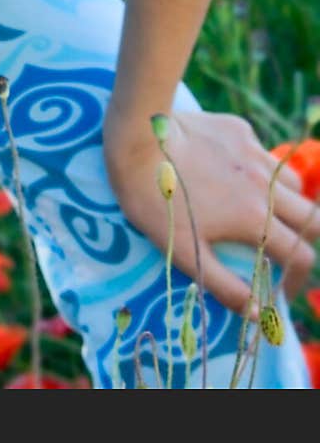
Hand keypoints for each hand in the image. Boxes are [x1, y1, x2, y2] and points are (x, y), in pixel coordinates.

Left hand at [102, 106, 318, 314]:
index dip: (296, 278)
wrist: (139, 139)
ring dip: (286, 202)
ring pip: (292, 183)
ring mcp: (254, 153)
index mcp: (255, 218)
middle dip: (303, 238)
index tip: (281, 286)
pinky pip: (262, 154)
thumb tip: (258, 313)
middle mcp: (265, 185)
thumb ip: (224, 285)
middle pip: (312, 218)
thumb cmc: (157, 201)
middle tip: (281, 247)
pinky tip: (231, 172)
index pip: (300, 255)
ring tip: (262, 211)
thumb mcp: (185, 252)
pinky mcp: (239, 129)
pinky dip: (259, 170)